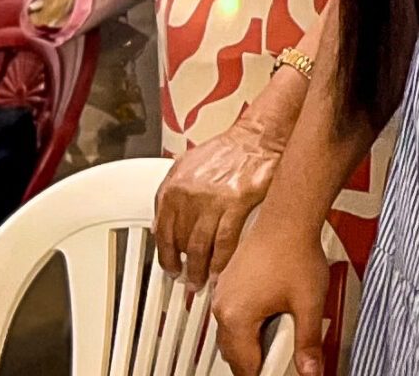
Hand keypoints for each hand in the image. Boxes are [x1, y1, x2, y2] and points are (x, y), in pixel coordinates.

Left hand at [157, 103, 292, 288]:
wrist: (258, 137)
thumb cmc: (228, 150)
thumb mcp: (187, 165)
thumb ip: (171, 193)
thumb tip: (160, 223)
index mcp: (174, 187)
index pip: (162, 231)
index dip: (165, 255)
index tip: (170, 268)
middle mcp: (189, 195)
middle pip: (180, 243)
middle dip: (184, 267)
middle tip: (188, 281)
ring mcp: (213, 201)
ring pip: (200, 247)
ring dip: (201, 270)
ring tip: (204, 282)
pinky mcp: (237, 204)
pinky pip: (225, 241)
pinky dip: (221, 261)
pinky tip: (221, 271)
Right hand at [212, 204, 331, 375]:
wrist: (288, 218)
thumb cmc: (295, 252)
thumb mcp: (309, 304)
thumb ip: (308, 343)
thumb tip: (310, 371)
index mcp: (236, 317)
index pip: (244, 366)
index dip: (264, 372)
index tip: (279, 369)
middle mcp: (223, 306)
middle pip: (234, 353)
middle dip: (257, 359)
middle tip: (283, 351)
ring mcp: (223, 293)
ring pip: (231, 333)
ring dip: (252, 340)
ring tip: (282, 327)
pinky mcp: (228, 282)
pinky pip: (232, 314)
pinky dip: (248, 322)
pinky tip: (272, 311)